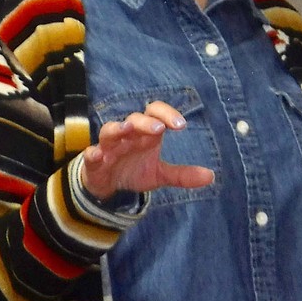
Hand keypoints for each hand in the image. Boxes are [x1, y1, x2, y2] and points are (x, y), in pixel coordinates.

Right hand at [80, 101, 214, 200]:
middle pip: (135, 119)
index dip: (167, 114)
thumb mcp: (160, 175)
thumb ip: (183, 175)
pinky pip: (91, 153)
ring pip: (110, 131)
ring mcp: (109, 146)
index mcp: (145, 134)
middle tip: (159, 128)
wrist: (108, 187)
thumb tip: (211, 176)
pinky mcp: (94, 160)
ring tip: (127, 129)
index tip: (181, 125)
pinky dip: (93, 153)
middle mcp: (128, 135)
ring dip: (117, 128)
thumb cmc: (134, 171)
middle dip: (146, 122)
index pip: (156, 113)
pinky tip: (97, 154)